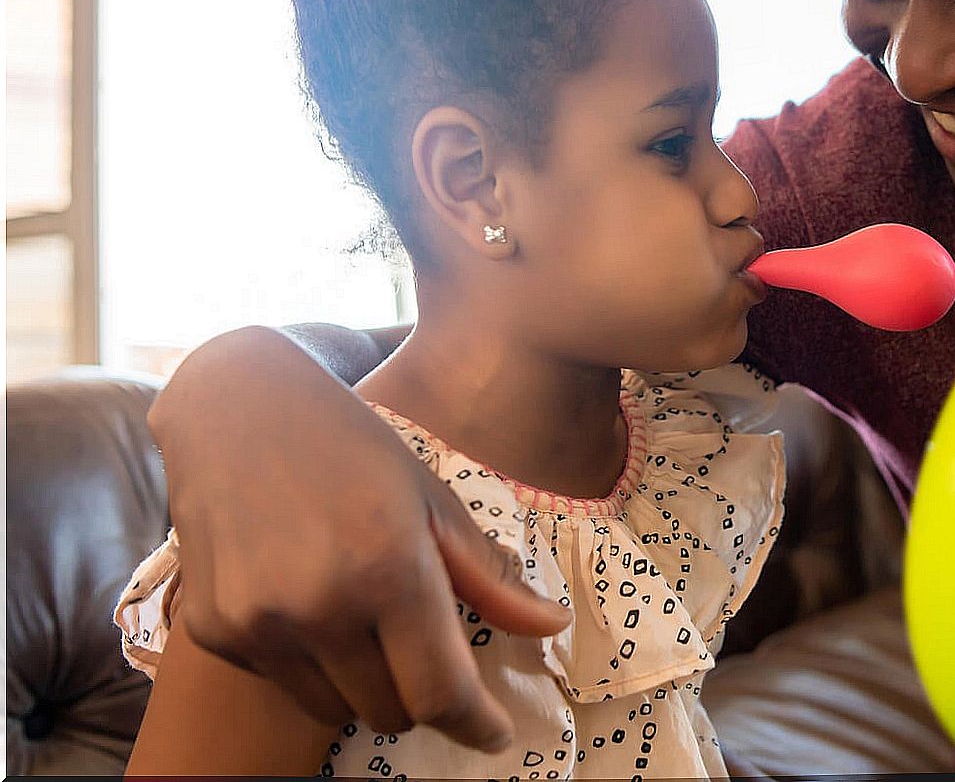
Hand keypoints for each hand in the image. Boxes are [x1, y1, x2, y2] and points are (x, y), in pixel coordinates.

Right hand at [149, 327, 571, 749]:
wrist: (236, 408)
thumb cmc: (351, 446)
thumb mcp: (431, 499)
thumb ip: (488, 576)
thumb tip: (552, 627)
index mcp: (388, 568)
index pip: (440, 692)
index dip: (475, 725)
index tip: (494, 734)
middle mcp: (319, 605)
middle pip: (391, 711)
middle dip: (421, 695)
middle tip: (423, 647)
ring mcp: (259, 623)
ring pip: (335, 708)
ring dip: (364, 684)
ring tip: (364, 614)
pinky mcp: (214, 630)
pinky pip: (283, 682)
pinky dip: (310, 663)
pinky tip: (308, 598)